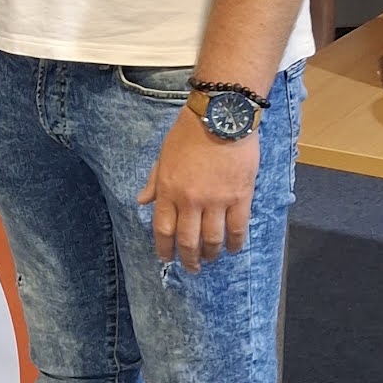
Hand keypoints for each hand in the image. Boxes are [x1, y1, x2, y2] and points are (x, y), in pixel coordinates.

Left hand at [137, 107, 259, 272]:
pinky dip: (235, 243)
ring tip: (211, 259)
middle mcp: (191, 200)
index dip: (164, 249)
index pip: (163, 229)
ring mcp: (217, 200)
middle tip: (192, 267)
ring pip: (213, 239)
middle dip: (189, 258)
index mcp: (169, 190)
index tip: (167, 259)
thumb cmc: (188, 132)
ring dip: (211, 254)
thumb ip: (154, 182)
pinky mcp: (240, 196)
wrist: (221, 115)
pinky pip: (238, 228)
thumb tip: (141, 202)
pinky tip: (233, 248)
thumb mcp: (163, 155)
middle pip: (188, 240)